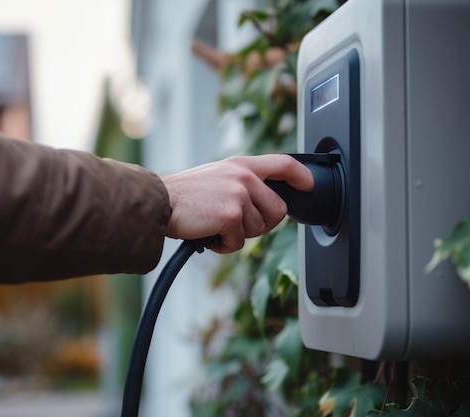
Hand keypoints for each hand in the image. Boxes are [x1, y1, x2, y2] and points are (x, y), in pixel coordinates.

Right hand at [161, 154, 313, 253]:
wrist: (160, 201)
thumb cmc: (184, 194)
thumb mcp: (217, 176)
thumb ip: (241, 182)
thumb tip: (261, 203)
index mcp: (241, 165)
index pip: (282, 163)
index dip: (301, 175)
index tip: (309, 184)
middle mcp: (244, 177)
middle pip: (278, 210)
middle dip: (261, 224)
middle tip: (236, 225)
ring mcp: (240, 196)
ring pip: (257, 229)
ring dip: (237, 235)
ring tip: (214, 226)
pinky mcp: (232, 216)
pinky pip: (240, 242)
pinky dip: (224, 245)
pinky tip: (209, 234)